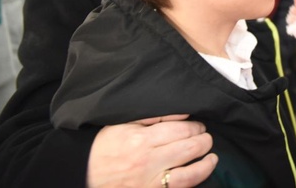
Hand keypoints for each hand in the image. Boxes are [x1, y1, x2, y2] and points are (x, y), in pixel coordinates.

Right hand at [87, 114, 215, 187]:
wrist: (83, 175)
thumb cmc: (104, 147)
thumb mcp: (123, 124)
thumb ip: (154, 117)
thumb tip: (183, 113)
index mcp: (141, 139)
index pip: (181, 130)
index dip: (196, 127)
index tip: (199, 126)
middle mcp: (148, 161)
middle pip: (189, 148)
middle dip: (204, 141)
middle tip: (206, 137)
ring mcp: (150, 182)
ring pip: (189, 174)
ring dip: (206, 163)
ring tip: (212, 156)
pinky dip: (194, 180)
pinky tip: (201, 172)